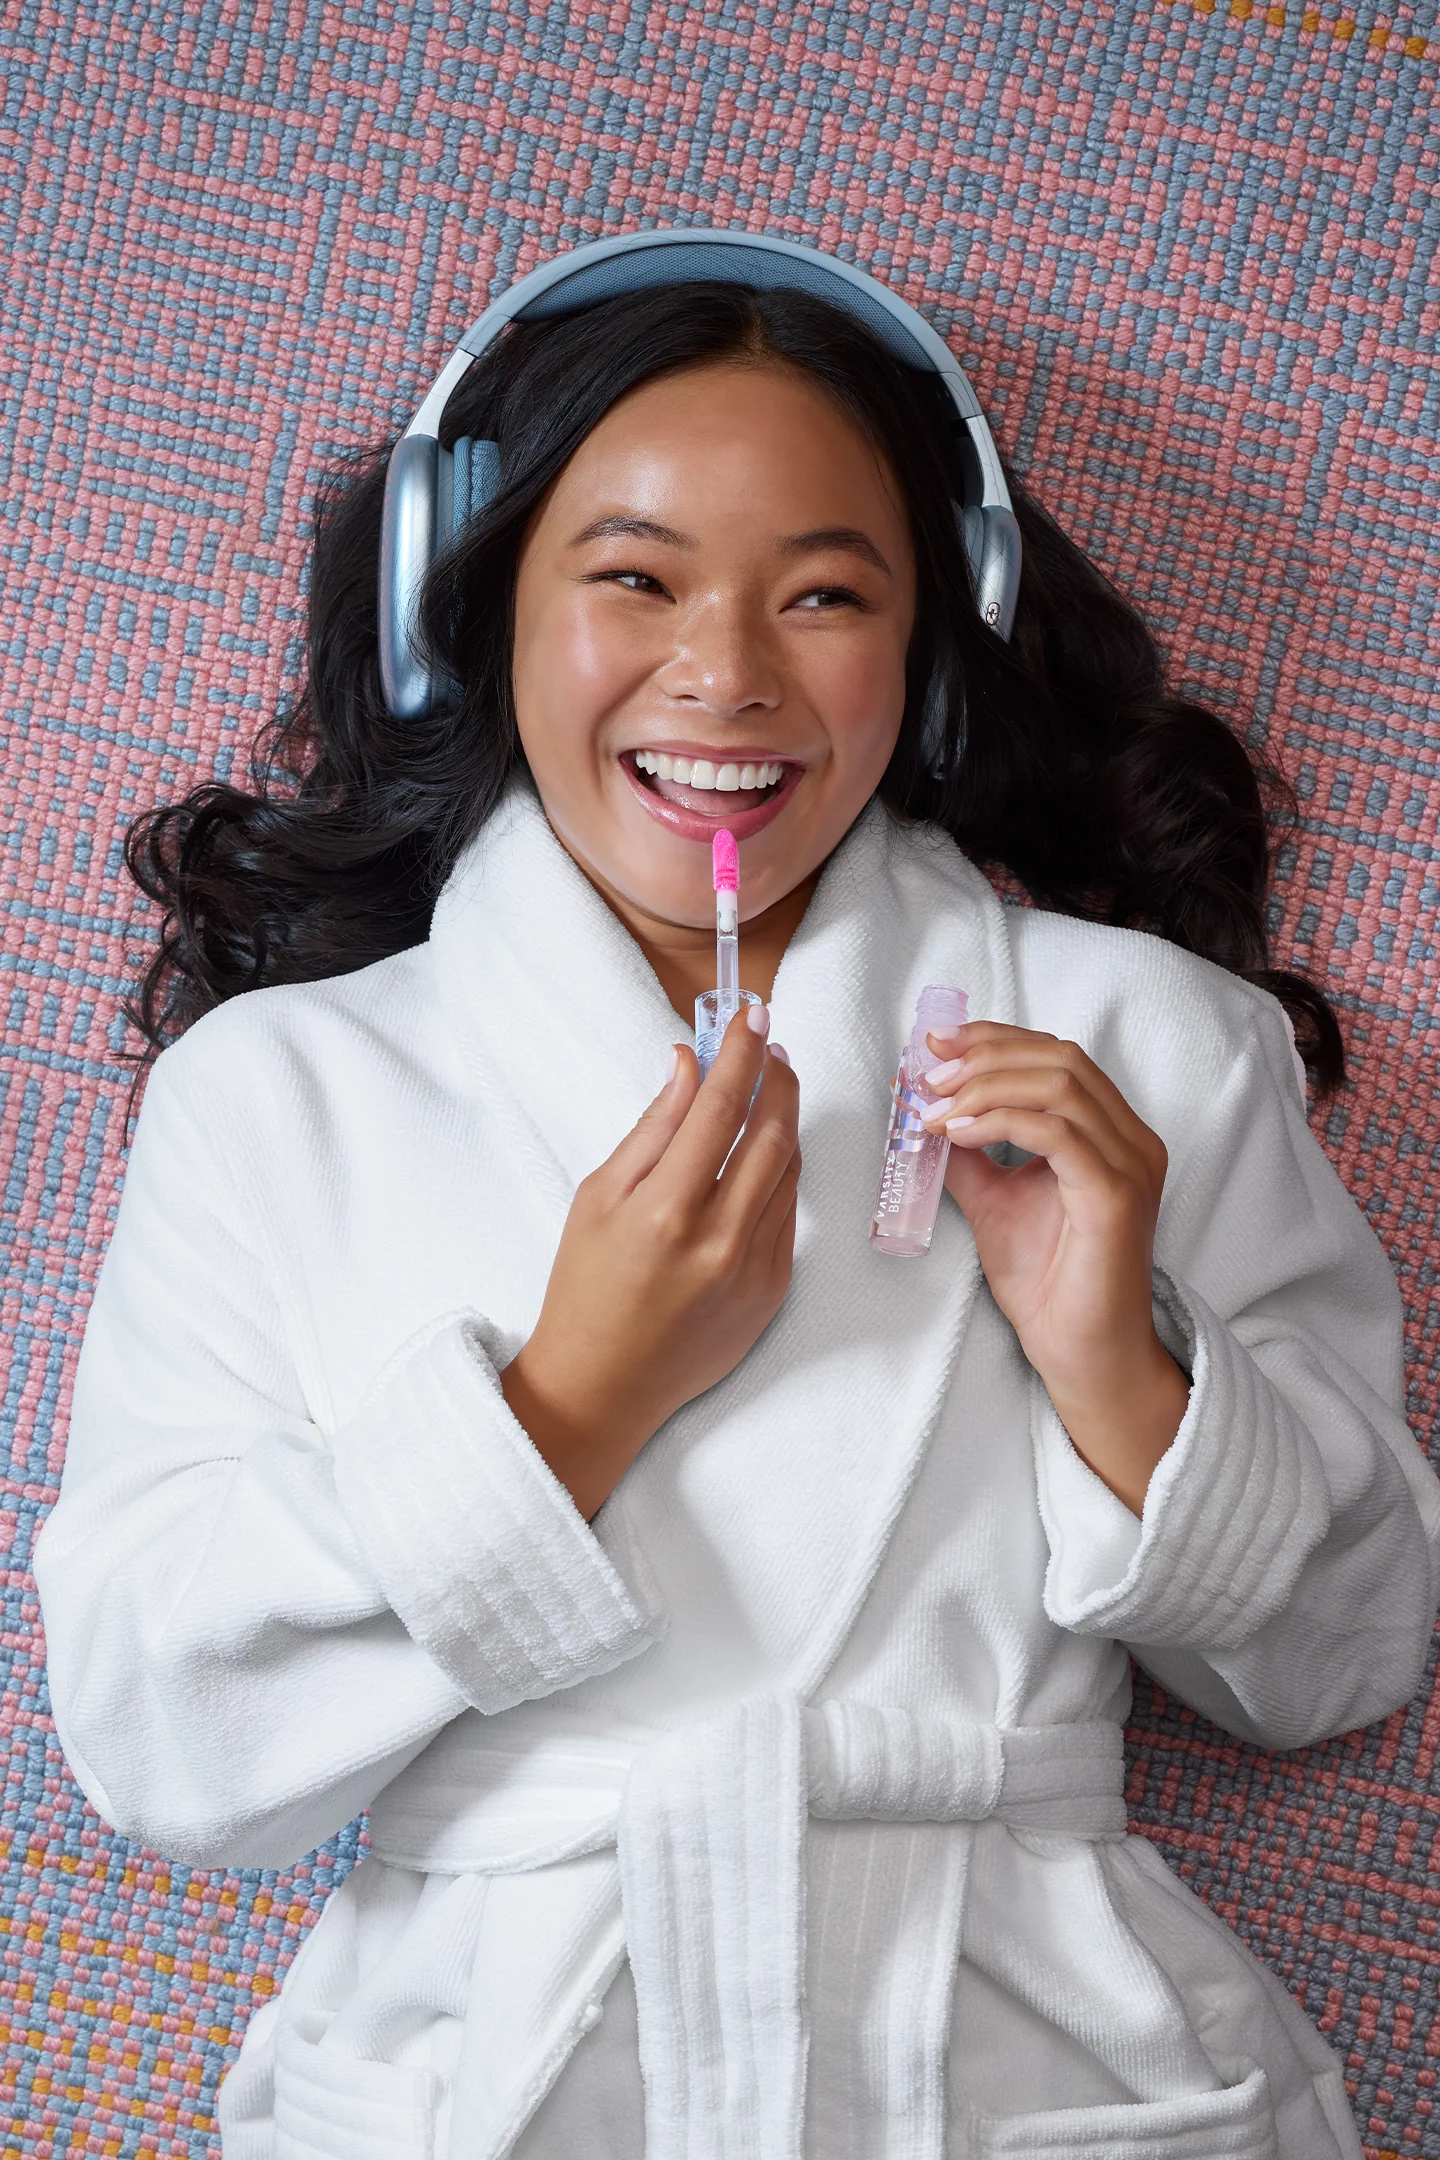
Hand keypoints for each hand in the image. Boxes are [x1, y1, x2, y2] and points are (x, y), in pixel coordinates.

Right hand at [501, 1005, 800, 1518]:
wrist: (603, 1385)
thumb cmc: (586, 1286)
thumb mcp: (598, 1196)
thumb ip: (653, 1126)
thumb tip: (688, 1061)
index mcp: (665, 1211)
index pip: (721, 1108)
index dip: (741, 1053)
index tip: (751, 1016)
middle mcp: (719, 1240)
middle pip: (774, 1134)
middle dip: (779, 1079)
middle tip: (769, 1044)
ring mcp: (753, 1270)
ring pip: (790, 1172)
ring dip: (786, 1121)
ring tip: (770, 1088)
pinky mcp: (772, 1293)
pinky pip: (788, 1215)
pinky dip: (781, 1173)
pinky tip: (764, 1152)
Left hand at [918, 1022, 1188, 1514]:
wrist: (1078, 1352)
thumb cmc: (1047, 1283)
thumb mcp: (992, 1201)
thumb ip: (968, 1155)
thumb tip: (925, 1112)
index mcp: (1112, 1133)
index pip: (1057, 1056)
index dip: (994, 1040)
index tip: (935, 1046)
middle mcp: (1131, 1140)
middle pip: (1060, 1058)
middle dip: (985, 1055)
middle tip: (928, 1075)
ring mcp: (1130, 1165)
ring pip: (1059, 1084)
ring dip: (985, 1085)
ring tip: (935, 1106)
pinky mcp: (1114, 1195)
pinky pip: (1056, 1133)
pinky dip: (1001, 1121)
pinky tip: (958, 1133)